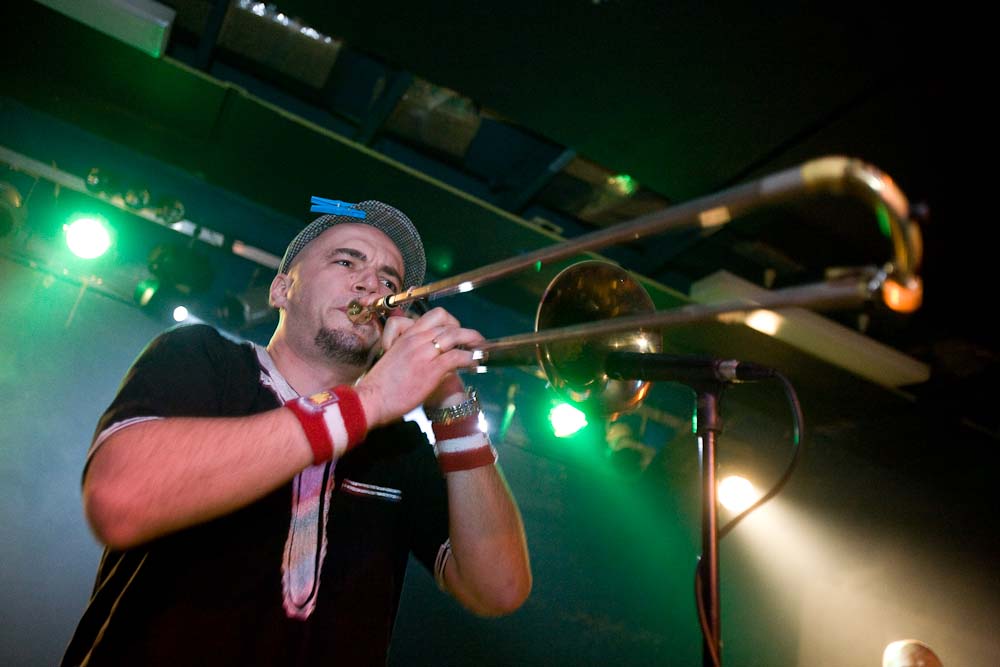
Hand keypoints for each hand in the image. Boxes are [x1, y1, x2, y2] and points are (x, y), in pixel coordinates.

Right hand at [355, 307, 483, 427]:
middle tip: (473, 341)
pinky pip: (457, 357)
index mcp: (406, 335)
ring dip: (473, 340)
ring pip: (455, 335)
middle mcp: (416, 339)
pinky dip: (470, 358)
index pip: (434, 316)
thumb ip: (414, 353)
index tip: (456, 332)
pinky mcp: (431, 369)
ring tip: (481, 350)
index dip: (450, 322)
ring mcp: (424, 352)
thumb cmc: (380, 385)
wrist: (371, 399)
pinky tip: (475, 364)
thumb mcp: (396, 359)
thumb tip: (436, 360)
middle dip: (464, 330)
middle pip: (448, 322)